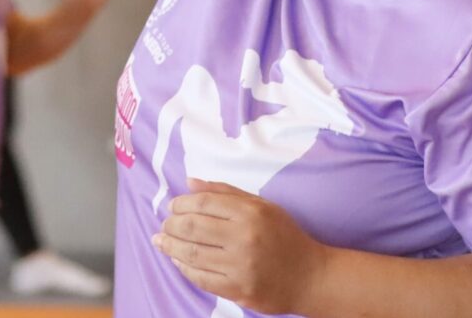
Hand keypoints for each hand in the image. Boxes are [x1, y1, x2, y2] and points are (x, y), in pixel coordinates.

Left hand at [153, 178, 328, 314]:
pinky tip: (177, 261)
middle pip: (192, 227)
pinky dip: (184, 268)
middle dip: (170, 224)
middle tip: (164, 224)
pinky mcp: (238, 290)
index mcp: (250, 213)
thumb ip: (225, 192)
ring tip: (161, 241)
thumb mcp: (262, 206)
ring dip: (170, 246)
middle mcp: (244, 238)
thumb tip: (190, 182)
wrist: (311, 277)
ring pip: (192, 254)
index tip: (172, 206)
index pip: (203, 202)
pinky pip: (201, 278)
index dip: (181, 203)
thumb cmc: (285, 237)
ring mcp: (240, 266)